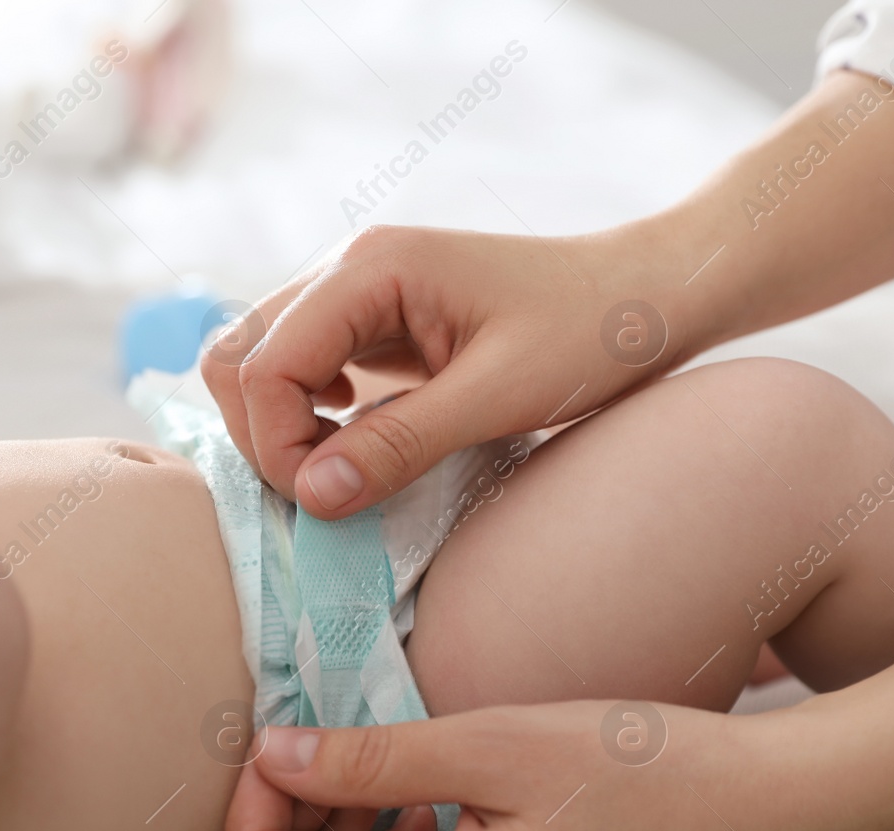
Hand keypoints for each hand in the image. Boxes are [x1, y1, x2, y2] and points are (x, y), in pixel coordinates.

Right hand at [201, 225, 694, 517]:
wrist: (653, 295)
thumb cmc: (592, 332)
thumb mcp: (499, 396)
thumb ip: (399, 445)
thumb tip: (313, 498)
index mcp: (370, 268)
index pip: (262, 362)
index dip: (276, 444)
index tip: (328, 500)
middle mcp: (350, 271)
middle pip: (240, 355)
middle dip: (264, 434)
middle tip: (329, 491)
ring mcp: (361, 298)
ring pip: (266, 366)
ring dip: (284, 429)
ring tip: (346, 476)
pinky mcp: (381, 328)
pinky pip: (310, 375)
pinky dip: (315, 420)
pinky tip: (367, 446)